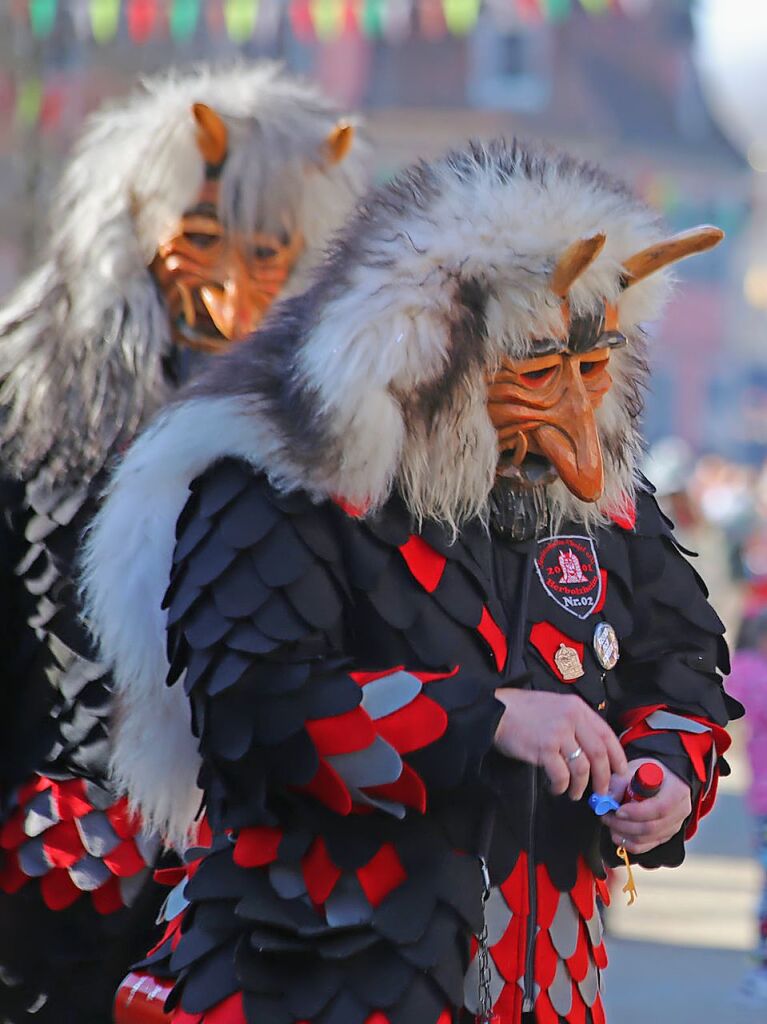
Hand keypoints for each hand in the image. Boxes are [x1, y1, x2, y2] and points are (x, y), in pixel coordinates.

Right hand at [493, 689, 627, 799]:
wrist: (496, 711)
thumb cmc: (523, 710)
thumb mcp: (555, 706)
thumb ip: (575, 722)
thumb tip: (593, 751)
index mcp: (577, 707)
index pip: (607, 734)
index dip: (617, 757)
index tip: (620, 772)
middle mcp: (571, 718)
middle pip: (599, 754)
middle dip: (604, 778)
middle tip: (602, 792)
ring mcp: (558, 733)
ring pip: (582, 767)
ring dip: (581, 786)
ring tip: (575, 793)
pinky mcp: (544, 749)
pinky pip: (561, 775)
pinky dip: (562, 786)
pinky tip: (556, 787)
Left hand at [604, 758, 691, 854]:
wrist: (662, 778)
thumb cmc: (650, 772)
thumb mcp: (635, 768)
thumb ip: (620, 782)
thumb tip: (607, 799)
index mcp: (676, 791)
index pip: (659, 808)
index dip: (636, 813)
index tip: (617, 810)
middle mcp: (680, 812)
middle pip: (652, 827)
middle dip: (624, 825)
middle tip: (606, 817)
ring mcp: (674, 826)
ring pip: (647, 839)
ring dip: (624, 834)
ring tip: (609, 822)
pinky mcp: (666, 835)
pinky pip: (647, 846)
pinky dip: (629, 843)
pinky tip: (617, 834)